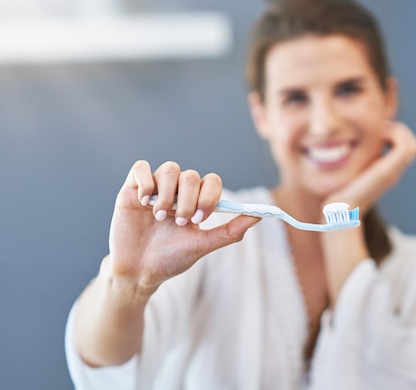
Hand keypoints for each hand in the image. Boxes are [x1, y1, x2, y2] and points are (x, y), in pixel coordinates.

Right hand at [108, 160, 259, 292]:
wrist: (139, 272)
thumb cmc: (171, 259)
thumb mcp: (203, 245)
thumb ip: (230, 230)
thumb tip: (259, 216)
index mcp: (195, 201)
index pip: (211, 181)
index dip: (209, 196)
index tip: (200, 219)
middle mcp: (176, 191)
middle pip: (191, 176)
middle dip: (189, 200)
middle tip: (180, 222)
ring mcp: (154, 188)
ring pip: (169, 169)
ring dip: (168, 194)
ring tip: (160, 217)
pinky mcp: (131, 189)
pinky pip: (140, 167)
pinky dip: (145, 181)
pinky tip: (144, 202)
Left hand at [324, 121, 415, 212]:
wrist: (340, 210)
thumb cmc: (340, 191)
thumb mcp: (351, 169)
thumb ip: (357, 158)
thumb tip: (351, 142)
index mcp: (388, 170)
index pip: (406, 147)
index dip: (394, 133)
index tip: (374, 129)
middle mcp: (394, 172)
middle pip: (412, 145)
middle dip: (397, 130)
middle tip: (377, 128)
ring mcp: (393, 172)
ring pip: (412, 145)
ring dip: (397, 131)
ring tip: (378, 131)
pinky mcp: (386, 172)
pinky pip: (404, 148)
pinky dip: (395, 135)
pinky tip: (377, 136)